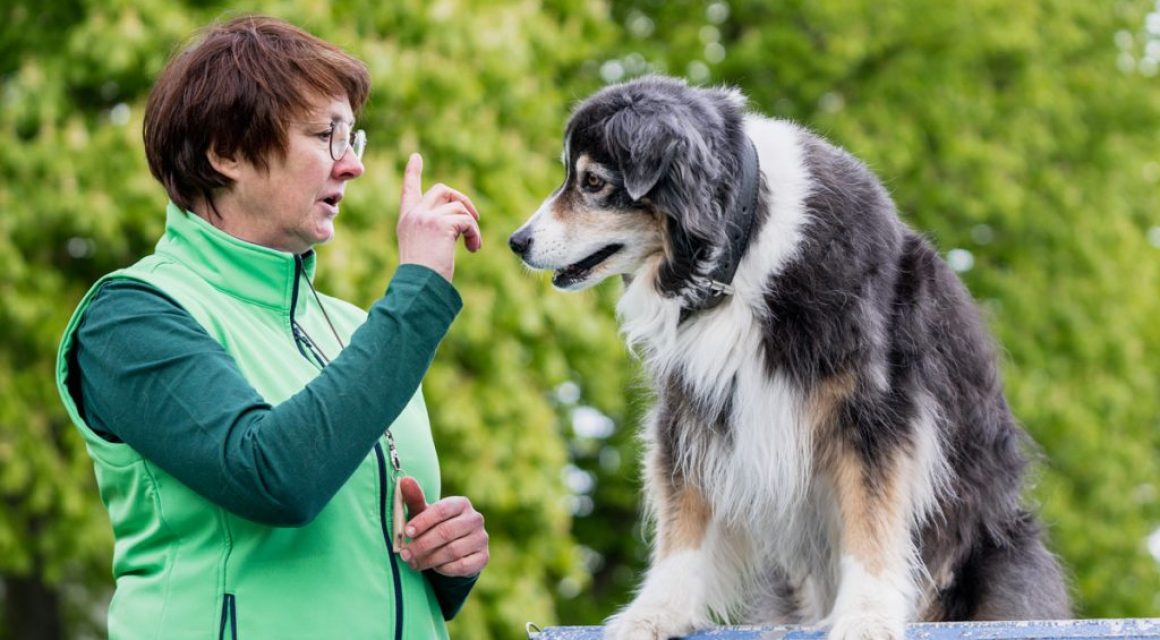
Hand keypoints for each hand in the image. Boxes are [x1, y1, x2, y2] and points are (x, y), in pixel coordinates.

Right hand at [396, 153, 481, 281]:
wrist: (418, 287)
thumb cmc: (423, 276)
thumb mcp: (424, 248)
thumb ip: (435, 229)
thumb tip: (462, 219)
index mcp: (407, 220)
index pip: (409, 190)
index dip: (413, 172)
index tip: (416, 157)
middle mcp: (414, 214)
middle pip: (442, 190)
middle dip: (462, 201)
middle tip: (474, 219)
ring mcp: (426, 217)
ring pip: (459, 208)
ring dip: (472, 226)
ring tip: (473, 245)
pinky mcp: (440, 224)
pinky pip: (467, 220)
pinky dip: (475, 234)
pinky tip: (473, 249)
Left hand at [398, 476, 488, 576]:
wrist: (455, 549)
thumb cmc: (434, 526)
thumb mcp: (424, 513)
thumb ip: (414, 498)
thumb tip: (404, 480)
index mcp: (461, 503)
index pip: (442, 509)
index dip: (423, 521)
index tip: (407, 532)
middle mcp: (475, 518)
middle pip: (446, 532)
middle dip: (422, 544)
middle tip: (405, 554)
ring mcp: (482, 538)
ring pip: (452, 551)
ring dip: (429, 559)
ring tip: (414, 563)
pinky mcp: (483, 557)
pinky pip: (461, 566)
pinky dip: (444, 569)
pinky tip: (435, 568)